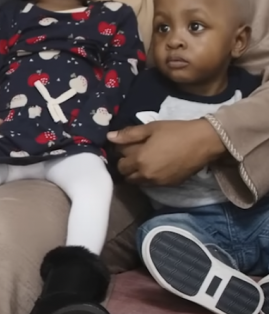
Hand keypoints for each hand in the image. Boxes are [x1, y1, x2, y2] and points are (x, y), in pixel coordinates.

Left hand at [110, 119, 225, 186]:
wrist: (203, 142)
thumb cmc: (176, 131)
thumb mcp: (150, 128)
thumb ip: (128, 135)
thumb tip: (109, 138)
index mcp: (139, 160)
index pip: (119, 164)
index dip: (120, 155)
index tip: (125, 147)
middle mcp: (146, 175)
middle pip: (127, 175)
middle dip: (126, 166)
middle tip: (133, 154)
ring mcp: (158, 182)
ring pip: (138, 182)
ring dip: (136, 173)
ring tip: (143, 161)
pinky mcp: (170, 185)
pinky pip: (151, 184)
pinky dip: (148, 177)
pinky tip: (155, 166)